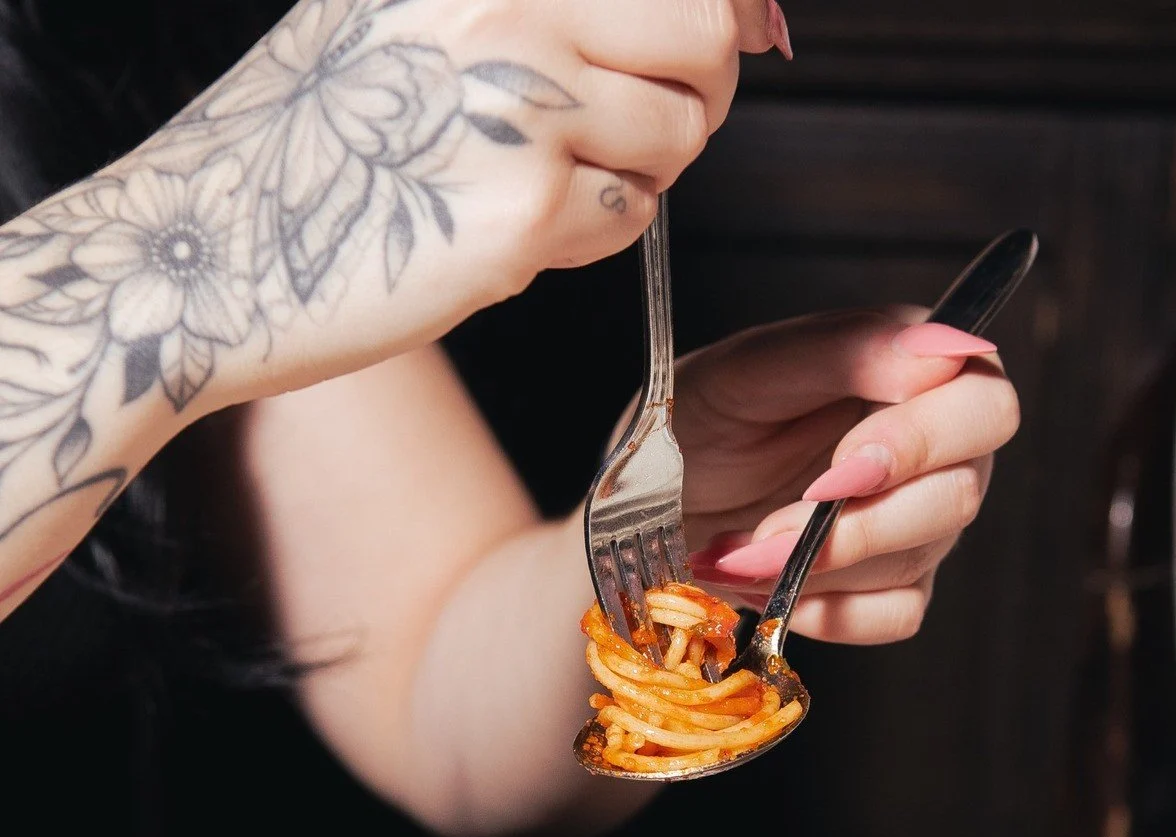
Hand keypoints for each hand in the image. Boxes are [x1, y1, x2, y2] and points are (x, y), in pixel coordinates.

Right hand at [0, 0, 784, 612]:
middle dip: (700, 90)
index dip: (726, 7)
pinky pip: (631, 218)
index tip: (743, 36)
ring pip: (679, 133)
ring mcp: (521, 98)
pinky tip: (516, 233)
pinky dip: (594, 235)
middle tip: (651, 125)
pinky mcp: (525, 207)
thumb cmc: (308, 143)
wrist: (210, 250)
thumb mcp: (401, 12)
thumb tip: (709, 9)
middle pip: (706, 31)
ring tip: (550, 184)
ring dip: (639, 170)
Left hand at [675, 312, 1020, 643]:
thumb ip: (846, 349)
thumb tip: (938, 346)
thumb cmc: (699, 420)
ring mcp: (917, 520)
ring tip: (738, 550)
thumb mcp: (749, 368)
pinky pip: (894, 615)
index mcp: (917, 371)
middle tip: (770, 527)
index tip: (842, 465)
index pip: (983, 408)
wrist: (650, 499)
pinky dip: (827, 610)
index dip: (920, 444)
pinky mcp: (892, 584)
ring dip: (818, 567)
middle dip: (858, 524)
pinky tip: (769, 586)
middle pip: (961, 496)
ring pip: (917, 560)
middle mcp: (935, 447)